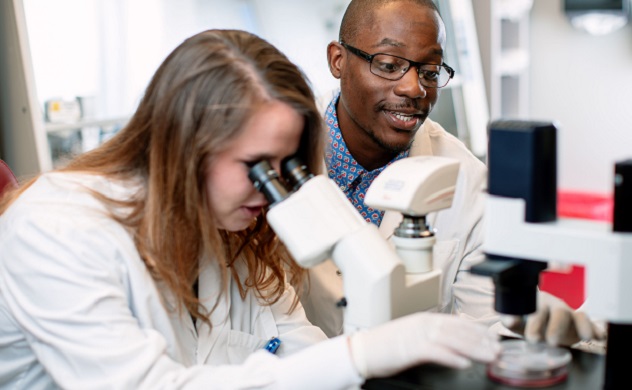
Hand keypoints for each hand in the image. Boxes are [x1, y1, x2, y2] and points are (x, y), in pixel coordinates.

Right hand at [348, 312, 500, 378]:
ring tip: (489, 357)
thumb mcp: (412, 336)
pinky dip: (451, 356)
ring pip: (452, 339)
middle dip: (481, 341)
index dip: (478, 332)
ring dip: (473, 348)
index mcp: (425, 319)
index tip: (493, 340)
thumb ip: (432, 337)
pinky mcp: (410, 348)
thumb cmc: (385, 347)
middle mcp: (423, 323)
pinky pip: (435, 352)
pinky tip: (463, 363)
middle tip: (498, 350)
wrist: (361, 351)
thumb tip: (454, 344)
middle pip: (459, 331)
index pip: (458, 323)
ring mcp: (416, 334)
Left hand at [519, 291, 606, 345]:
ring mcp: (568, 313)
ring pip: (577, 315)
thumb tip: (509, 320)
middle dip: (557, 327)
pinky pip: (588, 323)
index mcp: (536, 303)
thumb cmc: (524, 318)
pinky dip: (594, 329)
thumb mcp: (515, 319)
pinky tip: (599, 336)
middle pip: (559, 312)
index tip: (532, 338)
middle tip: (552, 342)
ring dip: (582, 326)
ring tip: (585, 337)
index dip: (536, 323)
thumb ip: (511, 318)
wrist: (536, 319)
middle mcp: (554, 306)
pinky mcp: (578, 323)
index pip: (537, 310)